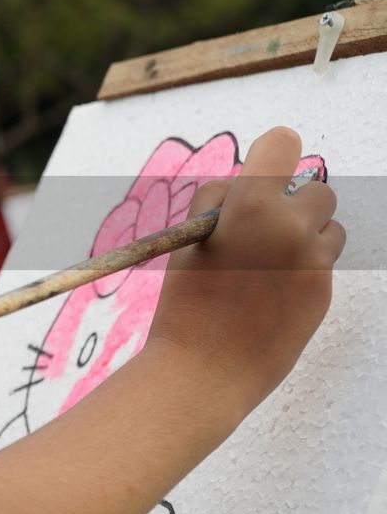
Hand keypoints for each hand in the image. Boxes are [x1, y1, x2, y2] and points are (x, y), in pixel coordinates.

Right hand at [148, 126, 345, 419]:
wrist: (204, 370)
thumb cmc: (185, 303)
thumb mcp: (191, 239)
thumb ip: (223, 201)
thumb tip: (251, 182)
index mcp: (251, 203)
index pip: (283, 143)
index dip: (271, 154)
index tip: (261, 173)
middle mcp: (291, 225)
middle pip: (316, 187)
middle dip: (292, 202)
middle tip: (259, 228)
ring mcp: (314, 260)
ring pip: (328, 226)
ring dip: (305, 234)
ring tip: (267, 262)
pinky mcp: (324, 290)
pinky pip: (322, 261)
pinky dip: (302, 268)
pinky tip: (271, 292)